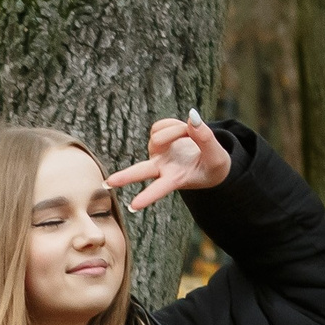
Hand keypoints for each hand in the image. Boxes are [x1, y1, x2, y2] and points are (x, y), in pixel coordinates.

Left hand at [109, 111, 233, 212]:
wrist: (210, 160)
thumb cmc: (214, 165)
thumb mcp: (217, 155)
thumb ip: (206, 137)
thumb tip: (192, 118)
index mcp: (176, 179)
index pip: (160, 189)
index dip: (147, 197)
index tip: (133, 207)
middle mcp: (161, 169)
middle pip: (140, 172)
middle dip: (124, 177)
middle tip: (107, 183)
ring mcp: (156, 154)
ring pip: (158, 136)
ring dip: (177, 130)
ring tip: (192, 133)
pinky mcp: (155, 140)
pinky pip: (161, 126)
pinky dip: (174, 125)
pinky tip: (183, 132)